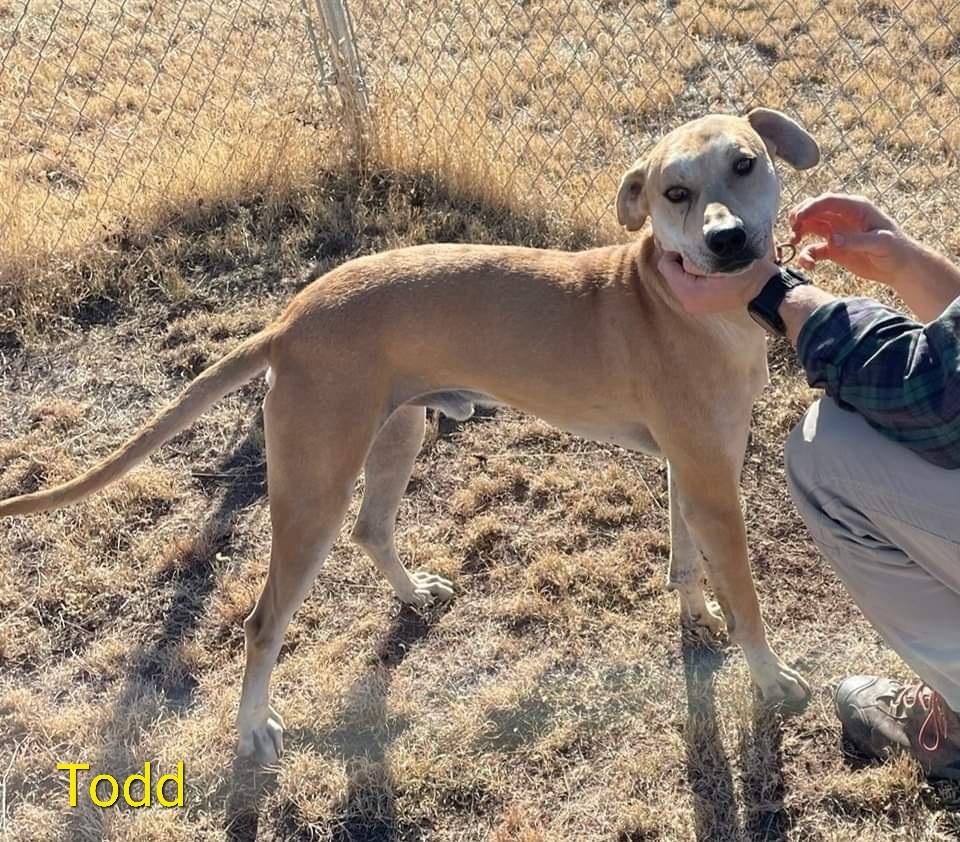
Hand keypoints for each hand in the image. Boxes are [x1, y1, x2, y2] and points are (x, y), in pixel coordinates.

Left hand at [658, 251, 779, 313]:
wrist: (764, 290)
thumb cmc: (746, 271)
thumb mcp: (720, 259)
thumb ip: (694, 254)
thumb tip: (678, 248)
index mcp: (688, 292)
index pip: (666, 264)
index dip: (677, 251)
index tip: (695, 244)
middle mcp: (687, 301)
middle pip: (671, 271)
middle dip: (683, 259)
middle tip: (705, 252)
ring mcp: (693, 304)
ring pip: (680, 276)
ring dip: (690, 266)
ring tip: (711, 262)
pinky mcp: (700, 302)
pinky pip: (689, 282)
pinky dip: (696, 274)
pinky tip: (712, 271)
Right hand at [788, 193, 916, 286]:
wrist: (900, 268)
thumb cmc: (895, 250)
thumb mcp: (880, 243)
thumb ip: (856, 241)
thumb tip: (831, 240)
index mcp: (856, 208)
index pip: (828, 201)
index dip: (811, 207)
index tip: (798, 219)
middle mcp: (843, 217)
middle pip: (814, 210)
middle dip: (800, 217)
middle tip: (794, 230)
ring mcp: (836, 233)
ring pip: (810, 227)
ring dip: (799, 233)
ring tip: (794, 242)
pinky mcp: (833, 249)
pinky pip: (813, 249)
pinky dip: (806, 255)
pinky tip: (809, 265)